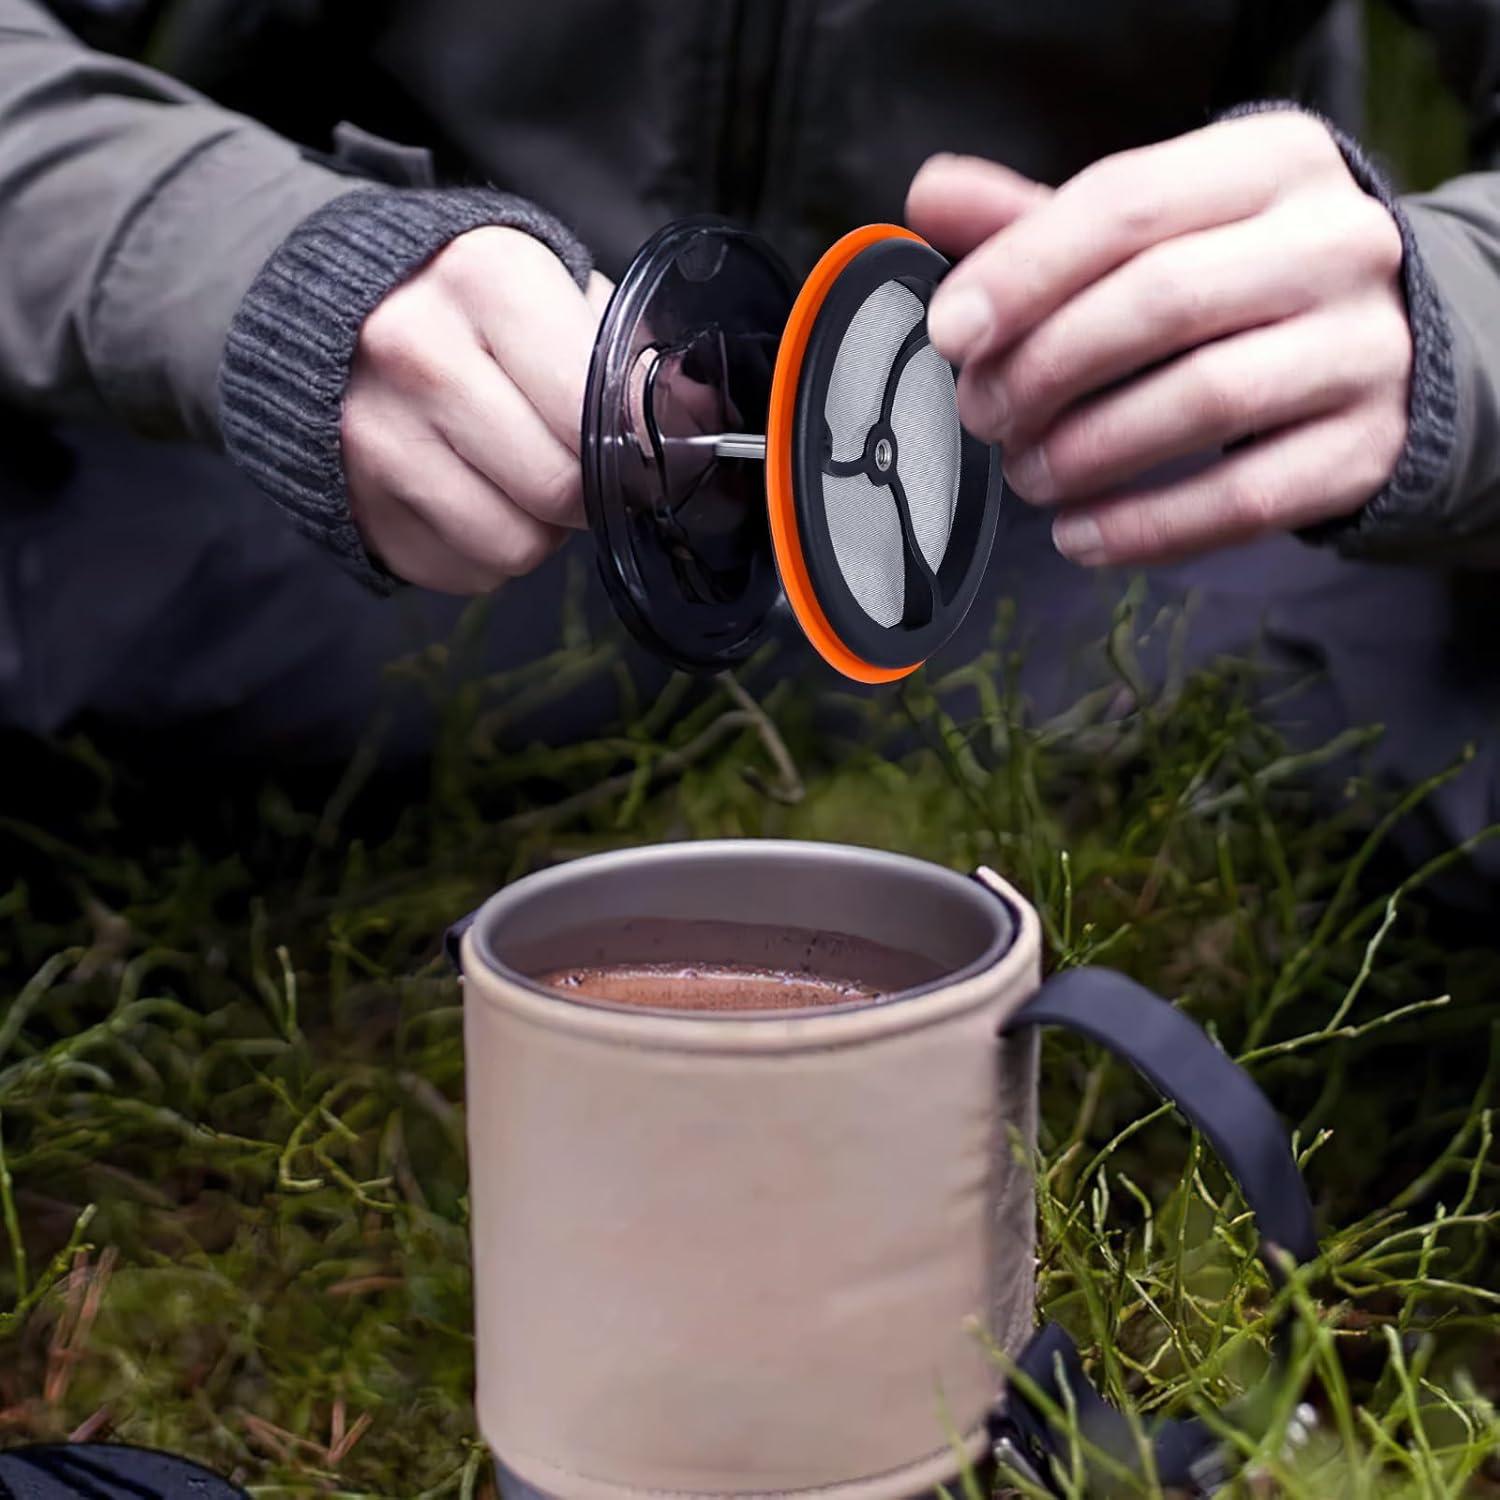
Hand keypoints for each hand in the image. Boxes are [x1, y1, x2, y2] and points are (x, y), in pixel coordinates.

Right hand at [341, 226, 610, 592]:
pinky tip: (469, 493)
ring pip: (515, 548)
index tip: (639, 448)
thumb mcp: (552, 290)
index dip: (632, 444)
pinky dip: (485, 551)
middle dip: (588, 490)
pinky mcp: (356, 505)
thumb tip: (699, 420)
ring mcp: (373, 437)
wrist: (330, 311)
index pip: (594, 409)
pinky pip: (467, 573)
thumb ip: (626, 353)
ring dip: (538, 529)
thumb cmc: (470, 304)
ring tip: (517, 474)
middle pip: (559, 489)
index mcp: (485, 281)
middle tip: (579, 463)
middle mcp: (416, 356)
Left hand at [908, 113, 1411, 566]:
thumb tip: (929, 197)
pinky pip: (1242, 501)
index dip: (1023, 272)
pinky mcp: (1366, 448)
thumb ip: (1039, 223)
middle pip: (1161, 302)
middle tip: (982, 415)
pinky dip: (1144, 529)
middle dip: (1044, 369)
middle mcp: (1334, 243)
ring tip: (1026, 476)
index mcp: (1270, 163)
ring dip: (1086, 453)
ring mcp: (1364, 348)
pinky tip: (1079, 536)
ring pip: (1202, 403)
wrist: (1387, 347)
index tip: (950, 334)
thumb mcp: (1152, 231)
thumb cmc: (1233, 282)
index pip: (1128, 203)